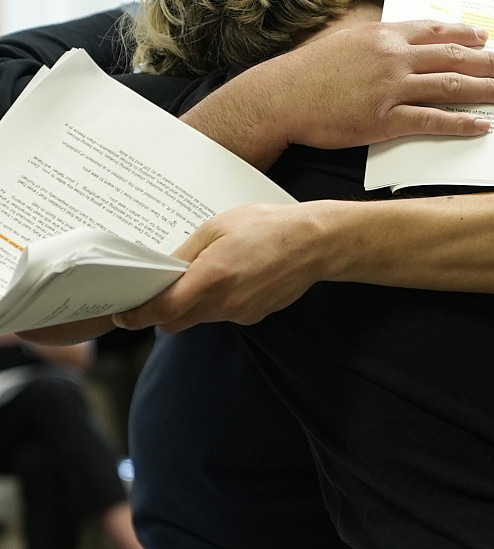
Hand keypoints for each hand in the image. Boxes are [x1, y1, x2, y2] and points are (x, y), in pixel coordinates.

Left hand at [112, 203, 330, 331]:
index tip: (122, 315)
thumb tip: (162, 271)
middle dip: (162, 311)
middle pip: (175, 322)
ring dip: (192, 305)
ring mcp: (241, 312)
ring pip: (199, 319)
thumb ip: (186, 253)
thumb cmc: (269, 227)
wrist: (316, 242)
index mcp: (211, 277)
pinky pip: (223, 315)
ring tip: (208, 274)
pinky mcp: (255, 316)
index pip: (162, 310)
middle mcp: (225, 302)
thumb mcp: (218, 226)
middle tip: (161, 289)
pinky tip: (234, 278)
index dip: (137, 315)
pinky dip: (217, 303)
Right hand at [184, 20, 493, 167]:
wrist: (280, 97)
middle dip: (490, 63)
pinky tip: (482, 125)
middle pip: (454, 57)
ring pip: (452, 87)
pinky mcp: (385, 119)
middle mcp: (393, 56)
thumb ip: (376, 36)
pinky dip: (461, 122)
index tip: (488, 39)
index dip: (466, 35)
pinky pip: (433, 120)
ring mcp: (391, 88)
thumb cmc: (309, 70)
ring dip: (487, 90)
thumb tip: (399, 34)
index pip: (436, 30)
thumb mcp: (345, 39)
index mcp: (385, 35)